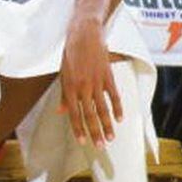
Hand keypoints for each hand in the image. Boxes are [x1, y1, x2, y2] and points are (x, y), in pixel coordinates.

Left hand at [57, 17, 122, 148]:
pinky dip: (117, 108)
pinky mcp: (107, 76)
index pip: (74, 113)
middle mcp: (82, 87)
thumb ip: (64, 94)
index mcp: (69, 87)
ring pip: (103, 108)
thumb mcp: (62, 73)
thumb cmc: (70, 52)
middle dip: (94, 132)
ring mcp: (96, 82)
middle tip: (99, 147)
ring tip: (110, 139)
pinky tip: (120, 119)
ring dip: (107, 125)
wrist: (84, 34)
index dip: (78, 128)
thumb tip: (61, 111)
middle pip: (89, 114)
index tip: (83, 141)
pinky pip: (113, 95)